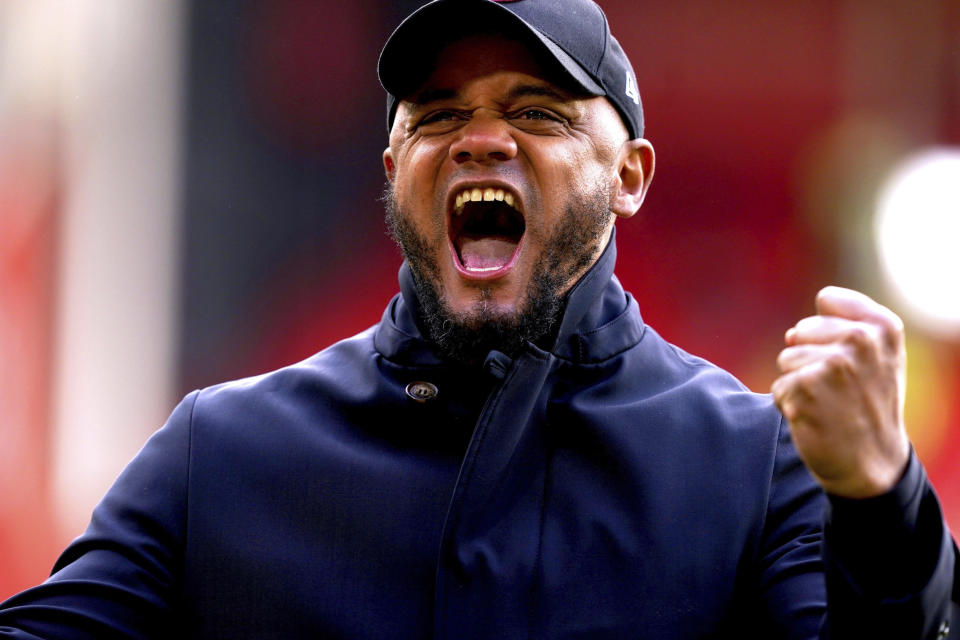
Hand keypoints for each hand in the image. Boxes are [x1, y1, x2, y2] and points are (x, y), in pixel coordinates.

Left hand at [771, 286, 910, 497]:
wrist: (872, 464)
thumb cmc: (868, 406)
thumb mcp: (876, 359)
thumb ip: (841, 328)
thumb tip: (791, 334)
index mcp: (883, 327)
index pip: (828, 299)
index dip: (827, 330)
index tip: (852, 358)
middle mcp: (861, 340)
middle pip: (800, 330)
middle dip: (809, 359)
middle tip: (838, 389)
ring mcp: (833, 364)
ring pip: (787, 358)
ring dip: (799, 383)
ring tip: (828, 404)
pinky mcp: (805, 388)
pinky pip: (779, 386)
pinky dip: (789, 405)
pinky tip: (816, 418)